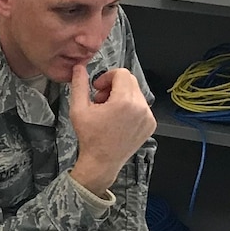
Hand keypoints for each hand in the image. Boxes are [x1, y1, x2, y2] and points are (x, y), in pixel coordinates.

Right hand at [67, 66, 155, 197]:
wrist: (102, 162)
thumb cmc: (90, 138)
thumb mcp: (78, 109)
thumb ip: (79, 85)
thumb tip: (79, 68)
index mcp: (124, 101)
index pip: (121, 73)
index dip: (107, 77)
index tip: (97, 88)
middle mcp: (140, 107)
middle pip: (130, 81)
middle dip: (114, 86)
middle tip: (101, 100)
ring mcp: (148, 117)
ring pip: (136, 93)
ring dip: (122, 96)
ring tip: (109, 112)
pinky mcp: (150, 124)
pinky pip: (142, 106)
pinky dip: (130, 107)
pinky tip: (118, 120)